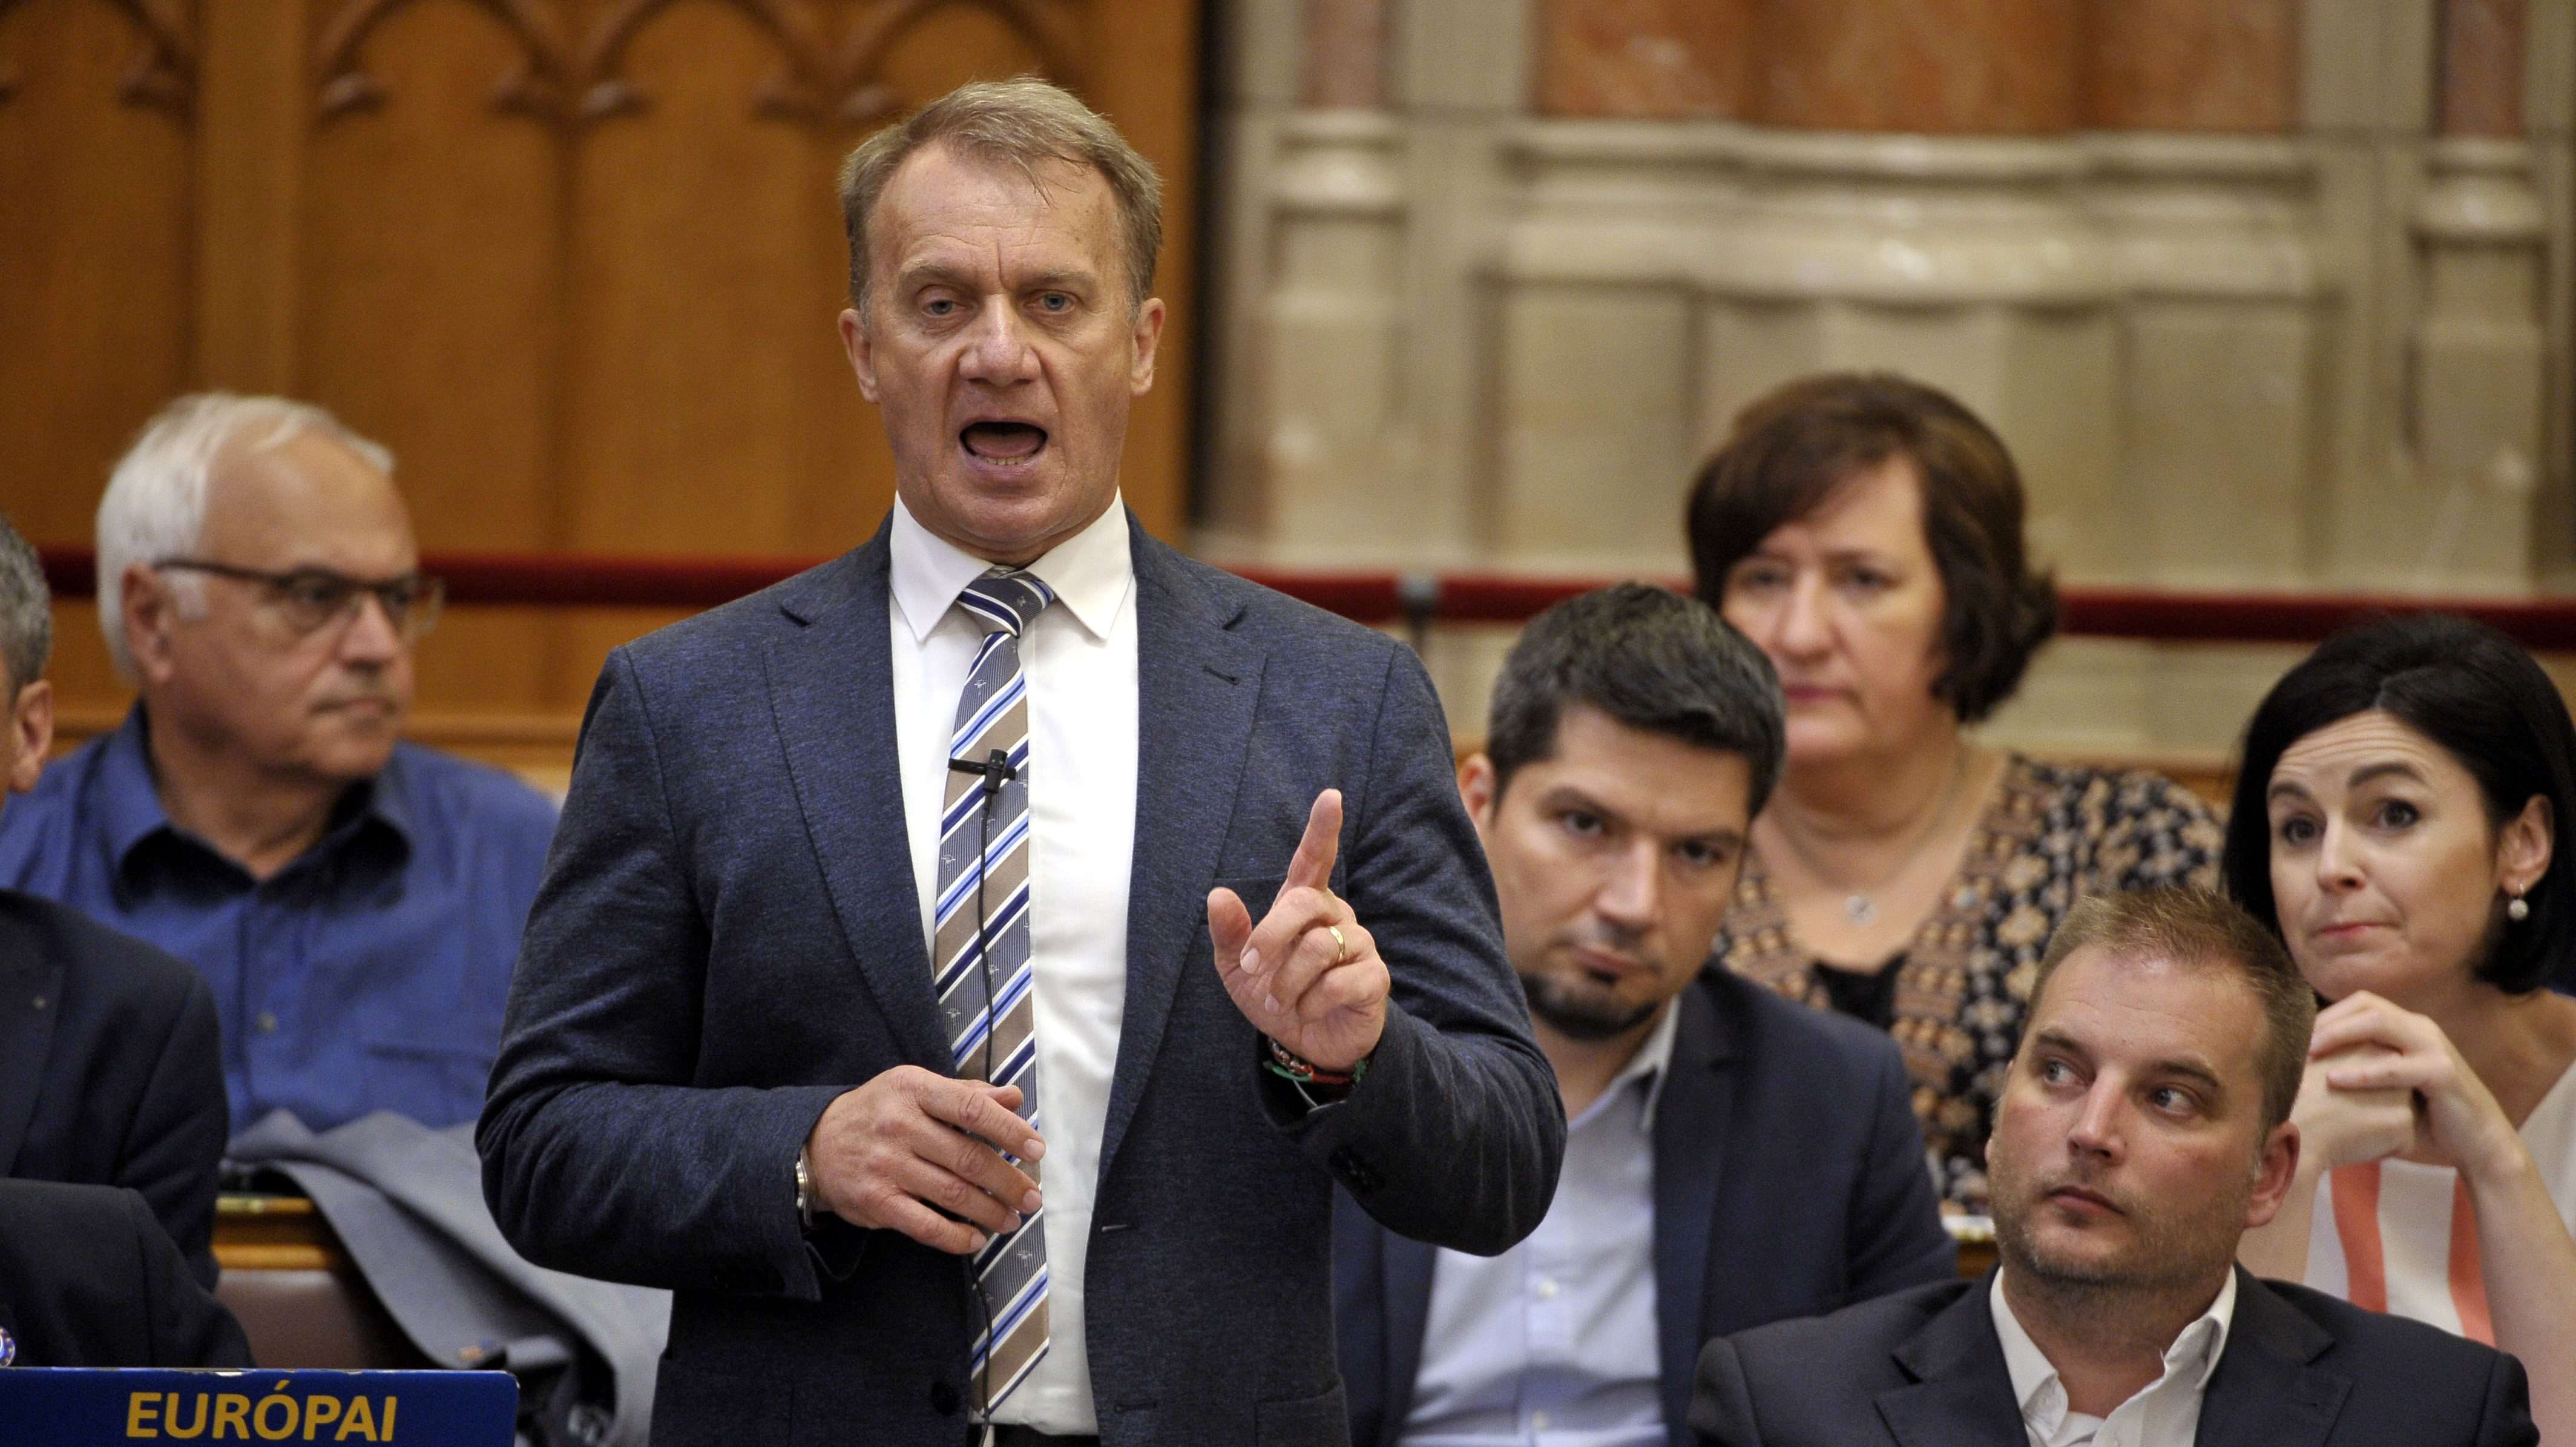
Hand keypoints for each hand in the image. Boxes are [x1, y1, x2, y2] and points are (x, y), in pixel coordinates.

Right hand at [803, 1065, 1045, 1254]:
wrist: (814, 1144)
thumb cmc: (879, 1112)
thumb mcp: (917, 1089)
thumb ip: (967, 1094)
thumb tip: (1015, 1098)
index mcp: (914, 1090)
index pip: (972, 1108)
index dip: (1009, 1131)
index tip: (1037, 1149)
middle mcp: (899, 1126)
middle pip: (968, 1158)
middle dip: (1008, 1181)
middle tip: (1032, 1197)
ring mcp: (886, 1166)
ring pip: (952, 1194)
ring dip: (990, 1211)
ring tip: (1012, 1219)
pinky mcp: (876, 1202)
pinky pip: (925, 1226)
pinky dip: (956, 1237)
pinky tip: (976, 1239)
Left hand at [1207, 789, 1388, 1073]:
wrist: (1309, 1045)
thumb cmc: (1276, 995)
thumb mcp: (1237, 970)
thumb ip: (1228, 934)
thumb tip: (1217, 895)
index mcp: (1304, 905)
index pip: (1314, 859)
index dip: (1323, 829)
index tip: (1331, 797)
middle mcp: (1336, 916)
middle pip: (1304, 902)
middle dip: (1269, 935)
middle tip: (1250, 966)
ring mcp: (1360, 945)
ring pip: (1319, 947)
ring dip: (1287, 982)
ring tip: (1284, 1002)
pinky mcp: (1374, 978)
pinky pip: (1338, 982)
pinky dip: (1311, 1003)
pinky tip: (1308, 1011)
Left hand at [2309, 991, 2522, 1180]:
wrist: (2479, 1145)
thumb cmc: (2426, 1119)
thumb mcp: (2388, 1089)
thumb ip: (2360, 1071)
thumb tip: (2306, 1071)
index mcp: (2408, 1029)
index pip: (2360, 1003)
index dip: (2325, 1015)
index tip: (2294, 1035)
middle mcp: (2421, 1029)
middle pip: (2366, 1005)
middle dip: (2326, 1020)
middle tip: (2294, 1041)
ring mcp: (2434, 1047)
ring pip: (2380, 1023)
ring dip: (2339, 1035)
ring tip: (2307, 1052)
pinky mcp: (2443, 1072)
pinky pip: (2397, 1066)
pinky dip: (2363, 1072)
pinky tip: (2333, 1080)